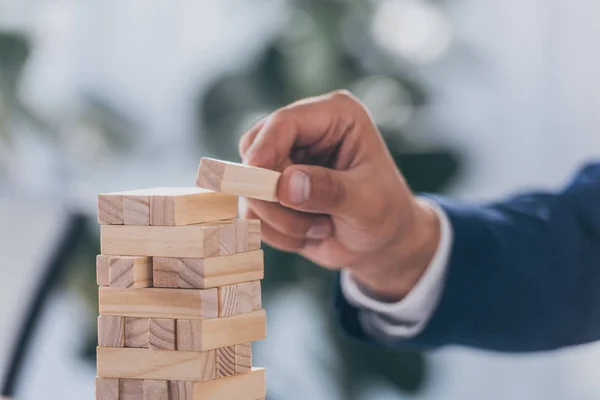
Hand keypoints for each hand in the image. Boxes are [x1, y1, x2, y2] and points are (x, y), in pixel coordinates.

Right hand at [239, 90, 439, 300]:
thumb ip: (329, 191)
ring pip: (249, 187)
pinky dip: (275, 231)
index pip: (285, 122)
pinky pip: (252, 211)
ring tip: (320, 228)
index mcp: (335, 116)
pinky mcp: (273, 190)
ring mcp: (285, 161)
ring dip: (279, 219)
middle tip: (302, 222)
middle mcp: (305, 132)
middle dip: (271, 194)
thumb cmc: (386, 215)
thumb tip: (286, 185)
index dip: (265, 148)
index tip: (255, 179)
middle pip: (254, 151)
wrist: (383, 244)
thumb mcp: (367, 202)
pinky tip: (308, 234)